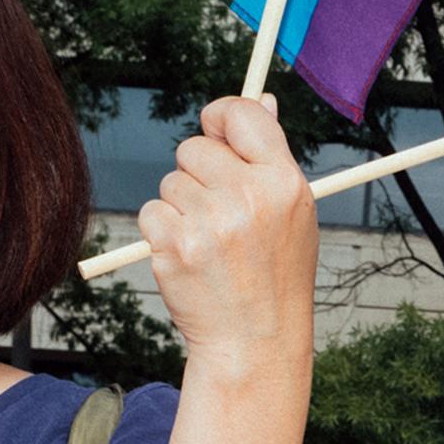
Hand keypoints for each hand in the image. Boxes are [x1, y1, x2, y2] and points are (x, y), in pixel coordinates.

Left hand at [140, 95, 316, 373]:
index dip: (221, 116)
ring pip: (170, 183)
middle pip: (194, 149)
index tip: (215, 130)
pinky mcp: (176, 245)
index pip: (243, 114)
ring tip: (209, 246)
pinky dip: (162, 234)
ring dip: (180, 209)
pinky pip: (151, 212)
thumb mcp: (292, 215)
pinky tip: (189, 259)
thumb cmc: (274, 277)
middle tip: (219, 217)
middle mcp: (251, 197)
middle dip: (197, 176)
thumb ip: (270, 158)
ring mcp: (212, 222)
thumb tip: (263, 100)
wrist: (255, 342)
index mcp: (285, 183)